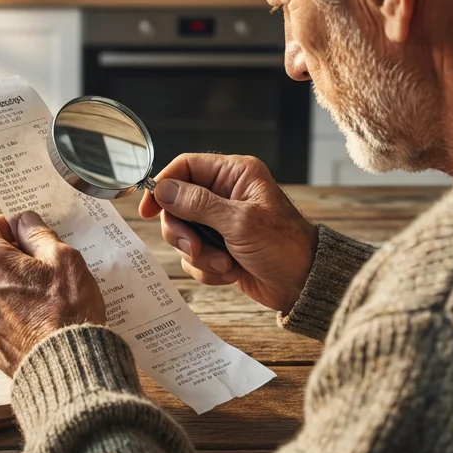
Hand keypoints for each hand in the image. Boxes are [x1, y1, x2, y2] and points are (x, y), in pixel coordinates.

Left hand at [0, 211, 105, 374]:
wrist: (66, 368)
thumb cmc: (67, 312)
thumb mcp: (64, 259)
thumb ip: (38, 234)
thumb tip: (23, 221)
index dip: (4, 225)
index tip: (24, 232)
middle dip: (12, 260)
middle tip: (44, 268)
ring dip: (10, 289)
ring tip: (44, 300)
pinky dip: (11, 316)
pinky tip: (37, 323)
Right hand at [138, 154, 316, 312]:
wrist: (304, 285)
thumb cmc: (284, 246)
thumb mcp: (240, 222)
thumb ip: (198, 204)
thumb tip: (163, 189)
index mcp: (235, 174)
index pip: (185, 167)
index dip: (163, 186)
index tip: (148, 210)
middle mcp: (225, 194)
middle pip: (177, 204)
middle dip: (182, 232)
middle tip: (194, 248)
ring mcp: (221, 222)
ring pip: (183, 234)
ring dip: (199, 254)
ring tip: (226, 264)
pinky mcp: (219, 247)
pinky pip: (193, 256)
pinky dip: (207, 268)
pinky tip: (231, 272)